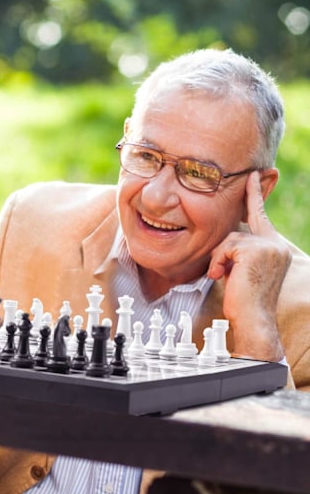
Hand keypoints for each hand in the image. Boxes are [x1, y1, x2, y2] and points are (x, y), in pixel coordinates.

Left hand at [207, 171, 290, 360]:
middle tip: (225, 272)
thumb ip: (238, 251)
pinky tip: (222, 276)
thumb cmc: (243, 300)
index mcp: (274, 247)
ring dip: (219, 260)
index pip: (260, 215)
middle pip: (235, 231)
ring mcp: (268, 246)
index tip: (252, 174)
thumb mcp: (241, 269)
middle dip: (223, 252)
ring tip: (224, 277)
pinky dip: (218, 262)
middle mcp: (275, 244)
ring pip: (227, 239)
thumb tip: (225, 241)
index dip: (254, 194)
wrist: (252, 319)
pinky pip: (224, 247)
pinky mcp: (256, 250)